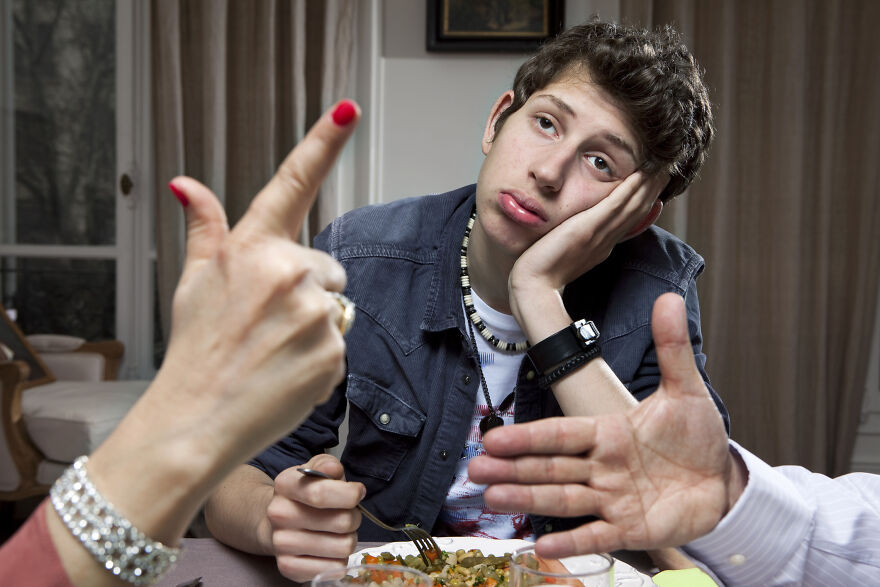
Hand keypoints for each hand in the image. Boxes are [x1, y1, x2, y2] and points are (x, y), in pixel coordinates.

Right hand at [147, 101, 360, 465]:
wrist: (197, 420)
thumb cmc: (195, 351)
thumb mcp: (194, 282)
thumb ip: (205, 230)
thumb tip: (187, 184)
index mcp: (252, 249)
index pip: (292, 183)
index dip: (323, 142)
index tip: (349, 109)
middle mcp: (287, 272)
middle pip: (327, 268)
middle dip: (307, 290)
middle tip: (268, 324)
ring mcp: (312, 312)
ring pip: (335, 307)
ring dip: (315, 325)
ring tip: (274, 351)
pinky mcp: (332, 351)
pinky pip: (340, 344)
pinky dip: (320, 358)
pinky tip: (286, 372)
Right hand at [268, 455, 364, 580]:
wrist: (277, 523)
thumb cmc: (305, 495)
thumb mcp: (315, 470)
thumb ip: (326, 465)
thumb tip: (333, 469)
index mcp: (285, 485)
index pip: (321, 494)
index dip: (350, 494)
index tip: (358, 492)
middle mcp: (279, 514)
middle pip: (342, 522)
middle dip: (353, 517)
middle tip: (346, 515)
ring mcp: (281, 543)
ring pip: (343, 546)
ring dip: (349, 539)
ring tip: (337, 532)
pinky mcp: (288, 567)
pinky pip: (335, 568)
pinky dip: (340, 560)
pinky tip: (329, 550)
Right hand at [469, 293, 745, 557]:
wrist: (721, 480)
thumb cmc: (696, 436)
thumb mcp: (686, 390)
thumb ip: (671, 348)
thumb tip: (667, 298)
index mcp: (608, 433)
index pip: (562, 434)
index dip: (529, 436)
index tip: (495, 438)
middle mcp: (602, 466)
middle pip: (551, 468)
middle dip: (513, 469)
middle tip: (475, 471)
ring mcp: (613, 499)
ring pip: (564, 500)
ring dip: (528, 500)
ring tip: (493, 500)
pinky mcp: (630, 528)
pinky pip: (596, 535)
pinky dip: (571, 542)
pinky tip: (542, 545)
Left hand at [508, 172, 666, 333]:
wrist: (533, 287)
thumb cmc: (541, 274)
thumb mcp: (563, 254)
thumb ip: (576, 243)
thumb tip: (579, 233)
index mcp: (602, 246)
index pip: (629, 220)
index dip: (644, 201)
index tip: (654, 183)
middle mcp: (606, 240)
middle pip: (637, 211)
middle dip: (654, 189)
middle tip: (669, 168)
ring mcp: (599, 235)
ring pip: (633, 206)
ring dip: (650, 185)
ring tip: (664, 166)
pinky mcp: (588, 229)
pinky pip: (615, 205)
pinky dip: (631, 189)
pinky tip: (642, 174)